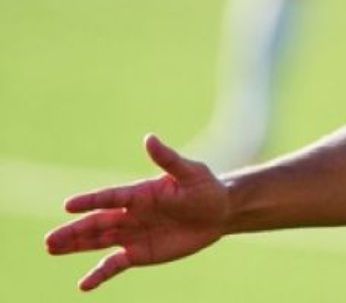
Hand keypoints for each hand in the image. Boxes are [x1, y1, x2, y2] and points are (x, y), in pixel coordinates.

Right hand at [45, 134, 229, 290]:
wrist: (218, 213)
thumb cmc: (204, 188)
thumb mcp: (191, 172)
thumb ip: (168, 159)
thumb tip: (149, 138)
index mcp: (139, 193)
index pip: (110, 197)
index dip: (90, 201)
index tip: (68, 205)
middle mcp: (129, 214)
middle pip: (96, 223)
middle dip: (73, 231)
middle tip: (49, 240)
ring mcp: (132, 234)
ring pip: (98, 241)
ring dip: (76, 246)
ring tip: (51, 249)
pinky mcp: (139, 253)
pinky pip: (114, 264)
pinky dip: (99, 274)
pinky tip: (84, 285)